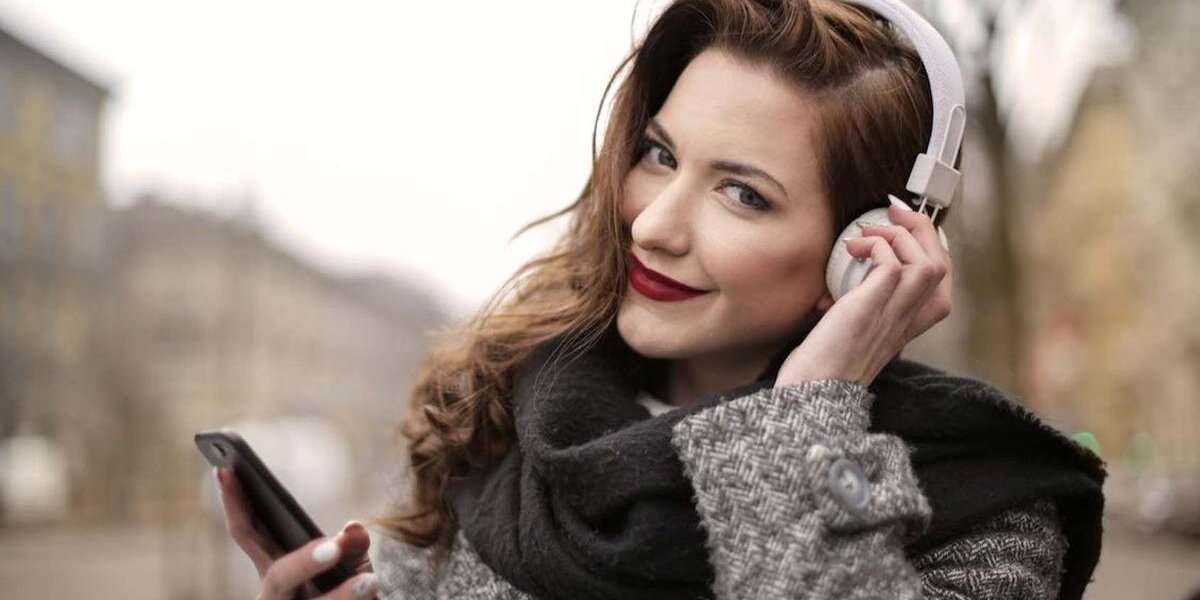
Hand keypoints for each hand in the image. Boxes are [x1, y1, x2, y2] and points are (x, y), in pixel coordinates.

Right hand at [215, 467, 378, 598]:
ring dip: (340, 595)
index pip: (248, 532)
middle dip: (303, 563)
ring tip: (371, 580)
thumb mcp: (352, 565)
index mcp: (274, 565)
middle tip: (334, 547)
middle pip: (278, 577)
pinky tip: (371, 589)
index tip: (225, 469)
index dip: (234, 503)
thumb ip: (352, 546)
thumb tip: (354, 530)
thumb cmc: (345, 591)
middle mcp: (274, 594)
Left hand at [776, 203, 952, 386]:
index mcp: (909, 324)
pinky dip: (876, 245)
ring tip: (869, 231)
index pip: (941, 277)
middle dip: (922, 228)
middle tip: (892, 212)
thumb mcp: (856, 328)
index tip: (903, 221)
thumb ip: (862, 302)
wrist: (811, 391)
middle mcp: (908, 319)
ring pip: (929, 263)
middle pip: (942, 263)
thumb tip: (844, 274)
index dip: (928, 242)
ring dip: (901, 235)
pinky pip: (891, 265)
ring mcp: (892, 315)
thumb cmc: (826, 363)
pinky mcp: (869, 309)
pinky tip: (853, 248)